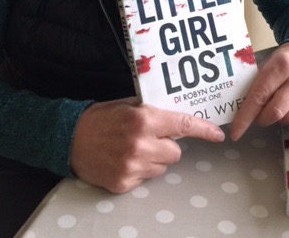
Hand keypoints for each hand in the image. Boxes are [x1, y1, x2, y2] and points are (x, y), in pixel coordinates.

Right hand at [70, 98, 224, 192]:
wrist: (70, 137)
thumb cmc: (102, 118)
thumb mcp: (129, 106)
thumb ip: (153, 113)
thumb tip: (179, 121)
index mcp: (144, 119)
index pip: (183, 125)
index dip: (204, 130)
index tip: (218, 134)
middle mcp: (141, 144)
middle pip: (175, 152)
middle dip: (167, 145)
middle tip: (150, 138)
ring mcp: (132, 165)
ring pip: (162, 167)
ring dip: (153, 159)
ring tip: (132, 149)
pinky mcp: (124, 182)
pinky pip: (146, 178)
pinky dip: (138, 170)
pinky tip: (122, 160)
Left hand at [230, 41, 288, 140]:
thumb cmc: (285, 59)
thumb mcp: (268, 63)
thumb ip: (257, 83)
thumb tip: (241, 108)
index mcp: (282, 65)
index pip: (260, 95)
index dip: (246, 116)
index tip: (236, 131)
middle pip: (276, 111)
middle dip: (262, 118)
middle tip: (259, 115)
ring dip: (279, 119)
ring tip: (277, 108)